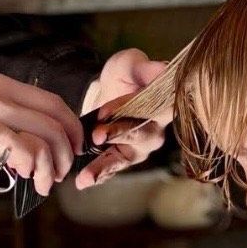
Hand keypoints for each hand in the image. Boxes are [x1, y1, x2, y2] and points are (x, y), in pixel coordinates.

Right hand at [0, 75, 83, 196]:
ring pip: (48, 135)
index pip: (52, 101)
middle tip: (61, 172)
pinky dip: (36, 168)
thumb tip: (32, 146)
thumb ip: (1, 120)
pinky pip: (29, 150)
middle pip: (57, 117)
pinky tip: (27, 179)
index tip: (69, 150)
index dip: (69, 128)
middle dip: (67, 149)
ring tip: (43, 183)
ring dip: (54, 165)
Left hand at [77, 49, 168, 189]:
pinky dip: (98, 176)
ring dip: (104, 167)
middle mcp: (154, 131)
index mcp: (161, 107)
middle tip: (96, 137)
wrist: (107, 91)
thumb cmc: (126, 76)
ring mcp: (139, 148)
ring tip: (86, 176)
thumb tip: (163, 68)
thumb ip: (145, 68)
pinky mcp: (123, 157)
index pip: (148, 109)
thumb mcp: (132, 65)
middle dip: (116, 136)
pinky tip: (83, 182)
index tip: (104, 112)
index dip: (126, 110)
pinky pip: (112, 169)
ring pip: (124, 158)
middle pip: (138, 136)